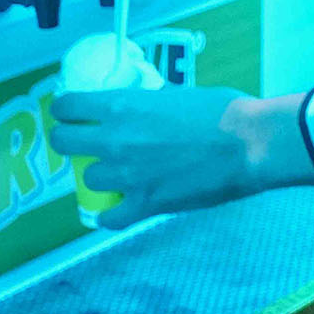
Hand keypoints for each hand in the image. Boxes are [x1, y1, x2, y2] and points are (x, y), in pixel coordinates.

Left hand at [47, 86, 313, 228]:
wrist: (249, 144)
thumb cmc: (223, 111)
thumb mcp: (176, 94)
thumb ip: (148, 104)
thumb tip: (142, 109)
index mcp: (122, 105)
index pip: (67, 106)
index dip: (65, 110)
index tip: (71, 114)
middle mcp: (114, 140)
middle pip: (63, 143)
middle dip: (68, 142)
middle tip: (82, 144)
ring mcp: (126, 175)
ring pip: (88, 180)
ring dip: (99, 176)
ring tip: (116, 175)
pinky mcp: (144, 204)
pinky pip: (108, 218)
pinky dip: (111, 215)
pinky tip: (119, 209)